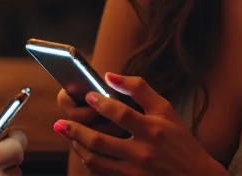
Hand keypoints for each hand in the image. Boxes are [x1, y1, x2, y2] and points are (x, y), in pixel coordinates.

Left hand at [54, 74, 225, 175]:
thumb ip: (139, 90)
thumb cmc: (181, 141)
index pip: (121, 114)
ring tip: (68, 136)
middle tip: (60, 122)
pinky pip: (102, 174)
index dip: (101, 103)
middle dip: (76, 130)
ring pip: (96, 161)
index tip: (88, 95)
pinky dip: (89, 162)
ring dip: (78, 147)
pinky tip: (83, 151)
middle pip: (100, 141)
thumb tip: (110, 76)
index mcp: (152, 130)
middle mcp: (142, 153)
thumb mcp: (166, 110)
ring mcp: (135, 172)